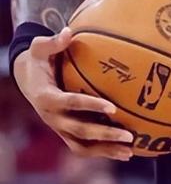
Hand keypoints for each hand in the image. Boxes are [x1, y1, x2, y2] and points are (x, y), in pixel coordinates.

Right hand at [13, 27, 134, 159]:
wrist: (27, 78)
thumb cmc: (38, 59)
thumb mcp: (40, 47)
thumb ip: (54, 42)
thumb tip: (69, 32)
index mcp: (46, 97)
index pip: (70, 103)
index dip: (90, 106)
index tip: (113, 107)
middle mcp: (51, 117)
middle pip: (79, 131)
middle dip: (104, 135)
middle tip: (129, 136)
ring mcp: (58, 128)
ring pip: (81, 146)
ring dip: (105, 150)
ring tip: (130, 151)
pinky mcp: (65, 132)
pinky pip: (83, 146)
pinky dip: (101, 151)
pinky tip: (123, 151)